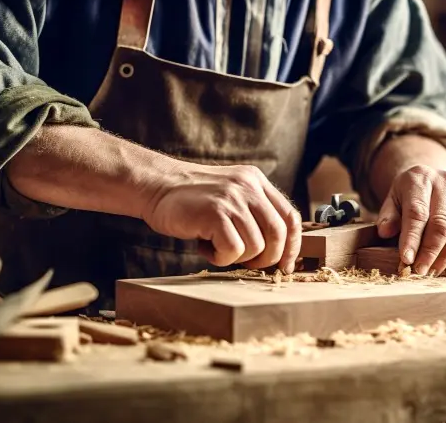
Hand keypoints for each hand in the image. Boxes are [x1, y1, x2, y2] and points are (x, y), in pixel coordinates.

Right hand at [142, 163, 301, 272]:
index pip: (290, 217)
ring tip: (215, 246)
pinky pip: (234, 250)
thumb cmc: (189, 200)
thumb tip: (276, 251)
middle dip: (266, 258)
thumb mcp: (228, 195)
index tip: (284, 264)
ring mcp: (232, 198)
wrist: (154, 186)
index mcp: (256, 181)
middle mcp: (248, 186)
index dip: (292, 246)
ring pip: (257, 246)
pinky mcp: (216, 212)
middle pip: (279, 234)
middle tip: (245, 262)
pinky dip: (220, 258)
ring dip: (236, 257)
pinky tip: (205, 246)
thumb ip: (251, 212)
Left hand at [376, 165, 445, 275]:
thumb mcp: (392, 199)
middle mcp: (444, 184)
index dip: (412, 238)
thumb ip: (388, 215)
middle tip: (420, 271)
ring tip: (433, 272)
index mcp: (420, 179)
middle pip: (441, 223)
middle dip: (430, 251)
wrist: (428, 177)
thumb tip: (385, 232)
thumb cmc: (406, 194)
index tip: (406, 259)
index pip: (417, 212)